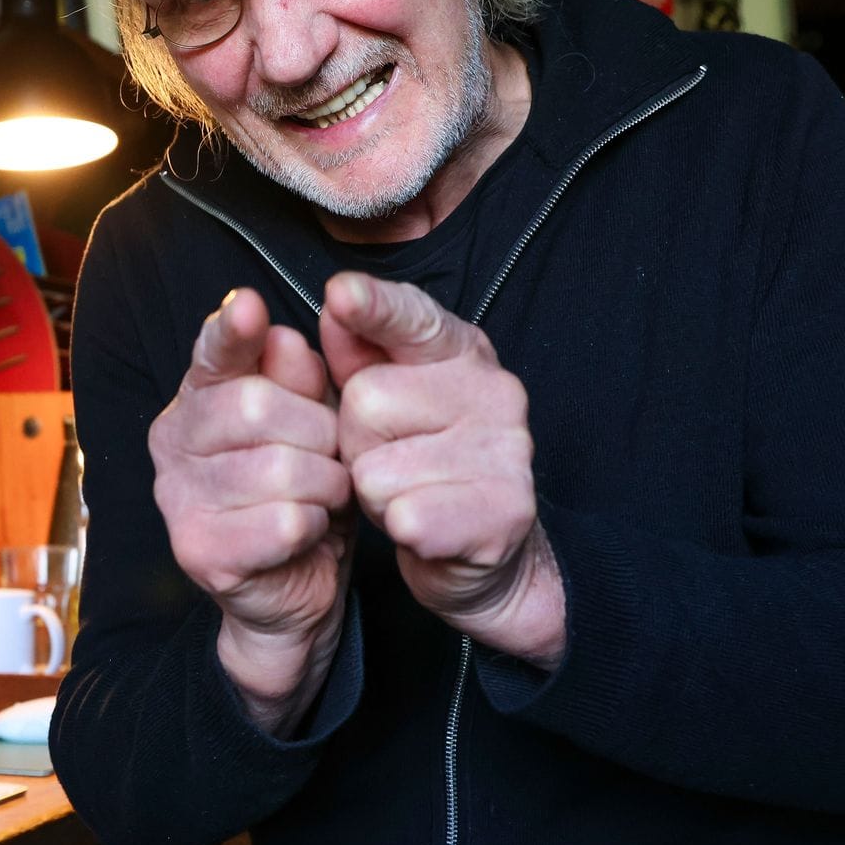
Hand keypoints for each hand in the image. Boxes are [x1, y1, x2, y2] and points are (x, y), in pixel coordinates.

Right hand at [149, 289, 353, 727]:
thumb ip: (302, 379)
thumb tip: (284, 339)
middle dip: (318, 431)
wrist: (293, 591)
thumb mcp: (314, 425)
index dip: (231, 329)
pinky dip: (314, 525)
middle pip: (257, 406)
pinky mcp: (199, 551)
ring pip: (280, 468)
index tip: (250, 305)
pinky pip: (284, 521)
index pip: (214, 353)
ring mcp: (179, 497)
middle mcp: (174, 441)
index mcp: (199, 397)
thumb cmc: (302, 493)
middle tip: (332, 456)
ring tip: (325, 496)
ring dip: (325, 484)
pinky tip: (308, 531)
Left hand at [320, 273, 565, 669]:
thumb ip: (359, 353)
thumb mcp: (384, 401)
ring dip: (374, 493)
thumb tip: (336, 308)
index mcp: (460, 351)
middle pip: (365, 400)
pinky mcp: (505, 511)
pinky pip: (407, 516)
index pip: (413, 318)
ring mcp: (507, 450)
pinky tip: (423, 527)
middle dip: (356, 442)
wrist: (480, 550)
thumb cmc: (420, 462)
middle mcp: (494, 390)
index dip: (376, 307)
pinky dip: (401, 528)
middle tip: (389, 460)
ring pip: (376, 469)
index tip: (341, 294)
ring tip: (407, 494)